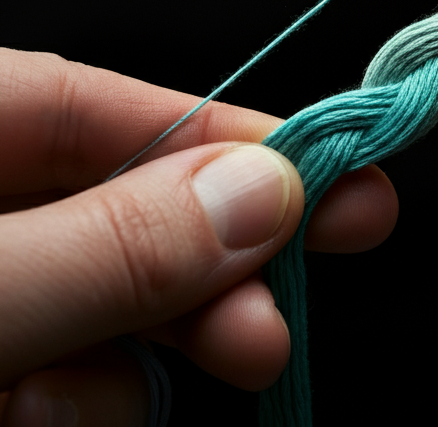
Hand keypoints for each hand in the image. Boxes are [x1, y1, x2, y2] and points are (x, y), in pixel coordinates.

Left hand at [0, 48, 397, 425]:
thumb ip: (111, 245)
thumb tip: (267, 192)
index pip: (105, 102)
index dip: (227, 136)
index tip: (336, 172)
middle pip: (118, 210)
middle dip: (211, 268)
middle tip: (280, 322)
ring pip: (100, 302)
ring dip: (145, 355)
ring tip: (148, 392)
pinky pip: (61, 373)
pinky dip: (77, 404)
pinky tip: (41, 421)